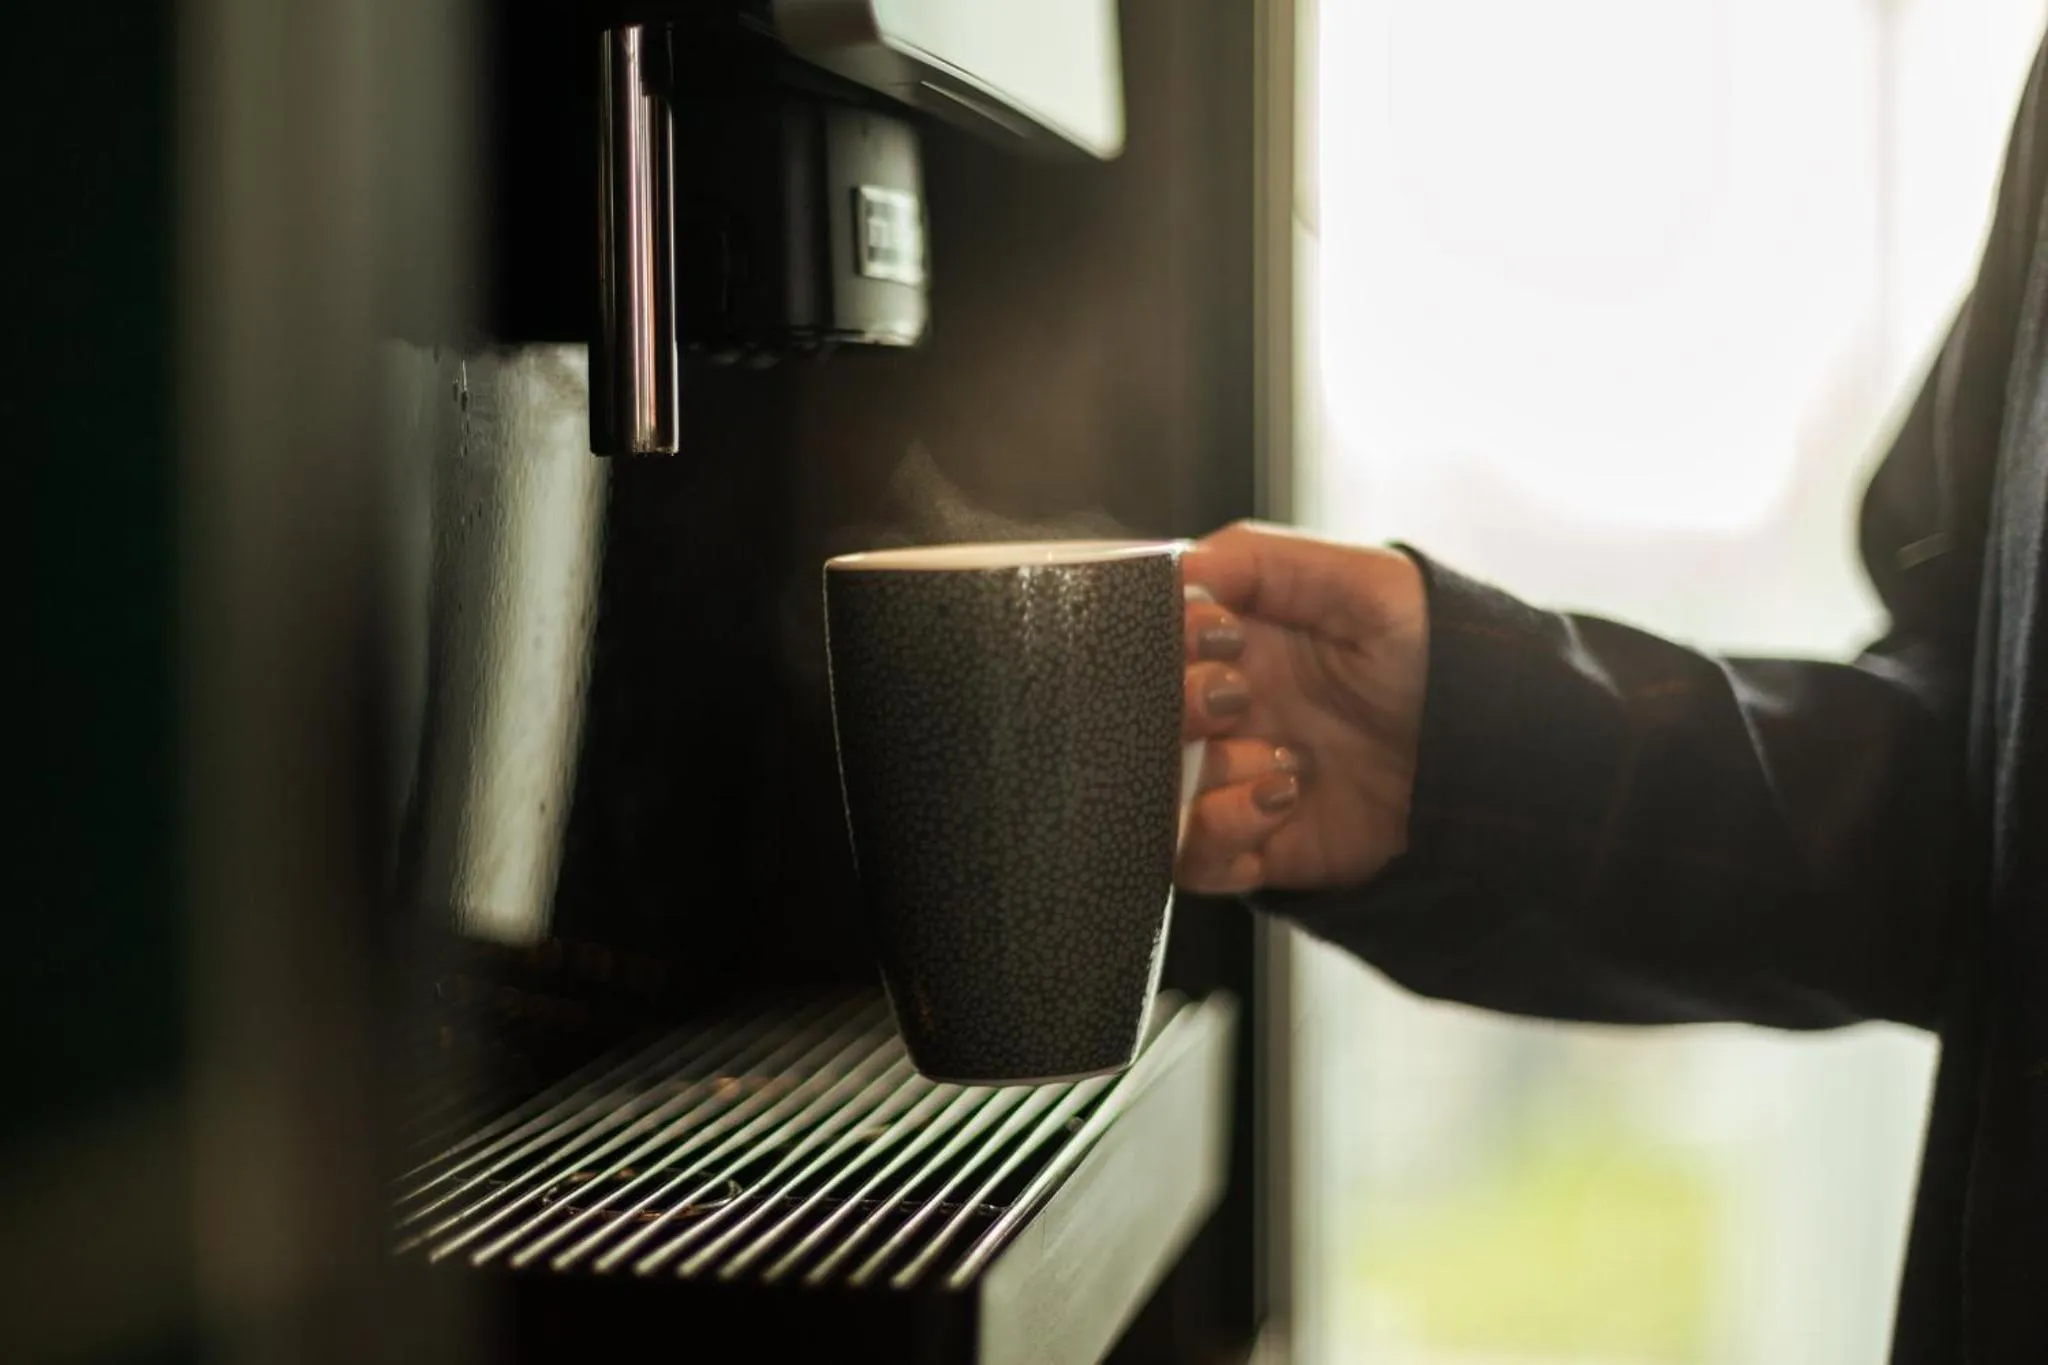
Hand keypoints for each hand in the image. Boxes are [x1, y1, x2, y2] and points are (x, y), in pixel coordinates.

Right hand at [1179, 521, 1428, 894]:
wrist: (1510, 757)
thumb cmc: (1450, 660)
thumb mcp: (1367, 584)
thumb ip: (1265, 562)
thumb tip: (1178, 564)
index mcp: (1246, 644)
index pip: (1158, 640)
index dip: (1169, 636)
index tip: (1211, 632)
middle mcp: (1236, 713)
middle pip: (1145, 717)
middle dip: (1177, 706)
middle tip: (1232, 696)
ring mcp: (1242, 781)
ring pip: (1158, 789)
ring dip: (1203, 774)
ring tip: (1278, 759)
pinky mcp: (1263, 846)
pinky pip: (1195, 858)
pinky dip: (1217, 832)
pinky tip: (1279, 799)